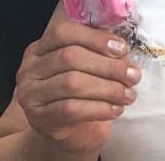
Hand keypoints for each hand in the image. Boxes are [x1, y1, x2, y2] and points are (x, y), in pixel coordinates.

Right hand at [16, 20, 140, 155]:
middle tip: (133, 75)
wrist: (68, 130)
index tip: (122, 49)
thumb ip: (99, 51)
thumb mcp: (87, 66)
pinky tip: (116, 110)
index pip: (63, 33)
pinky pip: (72, 109)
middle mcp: (30, 68)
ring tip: (129, 95)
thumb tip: (123, 47)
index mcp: (40, 48)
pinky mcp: (39, 118)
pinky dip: (100, 108)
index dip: (95, 38)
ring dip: (108, 89)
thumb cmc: (82, 91)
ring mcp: (31, 94)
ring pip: (73, 84)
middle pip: (71, 58)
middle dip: (109, 66)